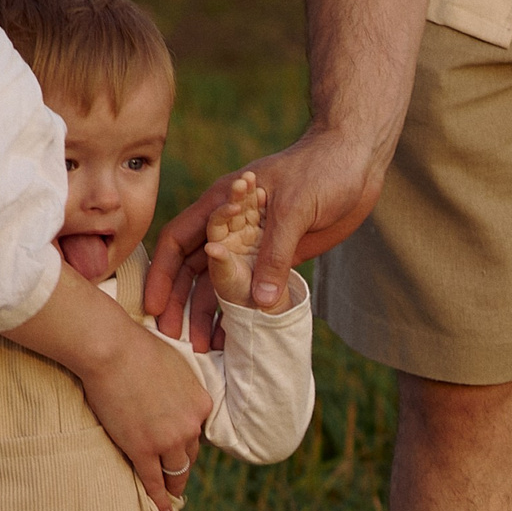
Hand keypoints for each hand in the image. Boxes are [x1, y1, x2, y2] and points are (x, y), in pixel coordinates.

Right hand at [3, 269, 210, 510]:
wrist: (113, 351)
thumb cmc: (136, 349)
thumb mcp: (174, 364)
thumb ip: (179, 386)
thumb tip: (171, 392)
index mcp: (201, 403)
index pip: (198, 432)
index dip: (187, 441)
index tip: (181, 450)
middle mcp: (191, 425)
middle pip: (189, 454)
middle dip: (182, 465)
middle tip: (176, 478)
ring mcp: (168, 440)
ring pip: (176, 471)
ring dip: (173, 486)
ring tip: (171, 499)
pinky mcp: (143, 450)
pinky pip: (154, 481)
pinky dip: (159, 499)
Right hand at [147, 127, 383, 339]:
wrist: (357, 163)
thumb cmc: (322, 171)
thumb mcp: (295, 209)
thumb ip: (275, 253)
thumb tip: (258, 303)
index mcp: (222, 204)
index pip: (178, 241)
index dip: (162, 274)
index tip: (154, 306)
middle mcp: (229, 227)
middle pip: (192, 269)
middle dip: (180, 303)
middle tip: (173, 337)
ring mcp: (251, 244)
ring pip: (219, 283)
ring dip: (207, 312)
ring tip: (203, 347)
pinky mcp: (275, 257)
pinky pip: (250, 289)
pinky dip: (240, 311)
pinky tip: (236, 335)